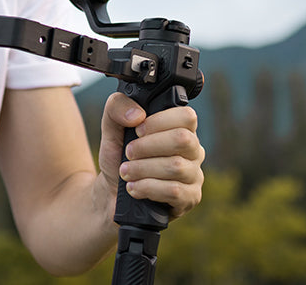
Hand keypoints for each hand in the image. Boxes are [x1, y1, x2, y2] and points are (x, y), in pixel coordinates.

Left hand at [98, 92, 204, 219]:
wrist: (112, 190)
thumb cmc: (119, 156)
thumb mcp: (111, 127)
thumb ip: (117, 107)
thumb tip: (138, 115)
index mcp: (180, 128)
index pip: (186, 116)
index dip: (159, 122)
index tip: (137, 130)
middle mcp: (192, 149)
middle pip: (182, 139)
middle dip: (148, 146)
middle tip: (128, 153)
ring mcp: (194, 174)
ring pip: (176, 167)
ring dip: (143, 168)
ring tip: (125, 172)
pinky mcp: (190, 198)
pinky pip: (175, 191)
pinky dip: (148, 188)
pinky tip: (134, 188)